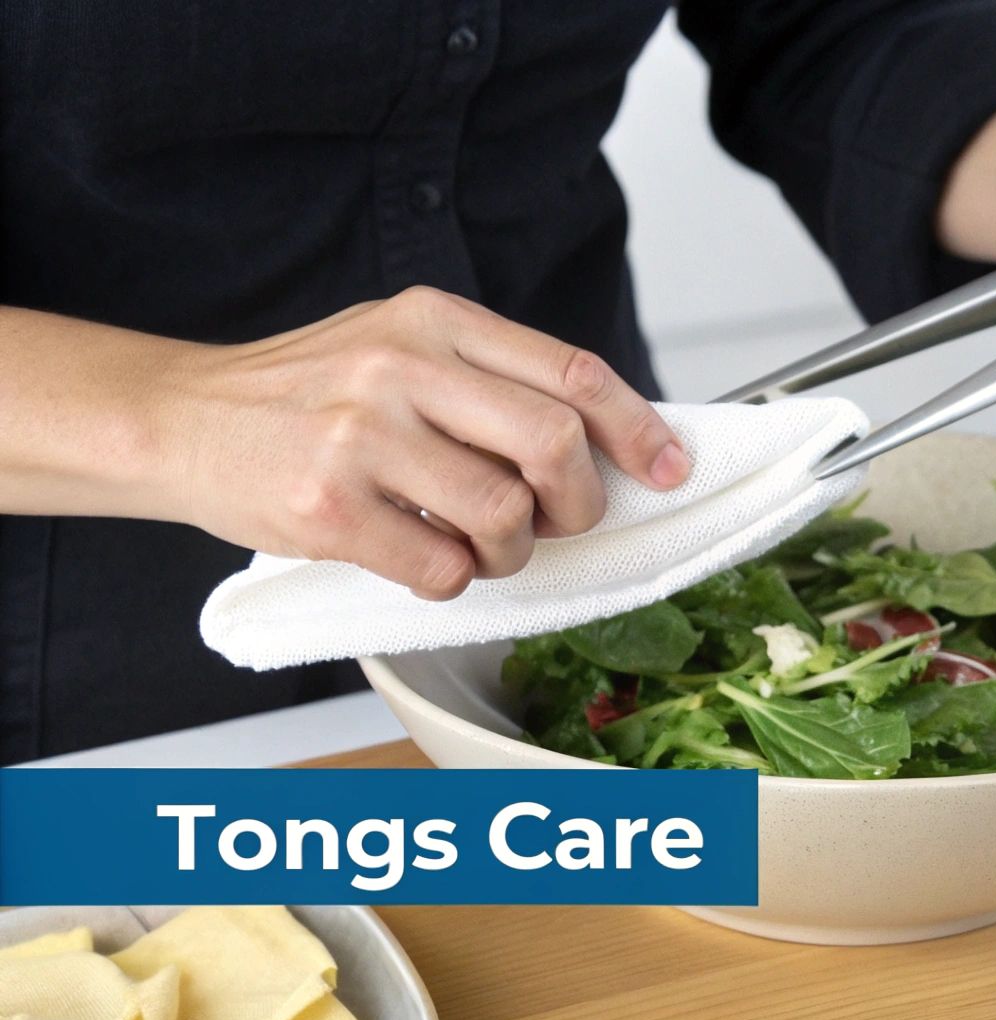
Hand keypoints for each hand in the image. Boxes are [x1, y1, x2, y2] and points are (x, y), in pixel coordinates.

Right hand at [160, 287, 689, 598]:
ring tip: (480, 546)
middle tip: (560, 522)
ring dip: (513, 553)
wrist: (179, 418)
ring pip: (504, 516)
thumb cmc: (305, 392)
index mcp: (437, 320)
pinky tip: (423, 557)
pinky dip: (454, 579)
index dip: (639, 428)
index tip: (671, 467)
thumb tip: (606, 438)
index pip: (573, 373)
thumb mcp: (400, 344)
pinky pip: (441, 567)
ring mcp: (362, 437)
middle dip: (581, 503)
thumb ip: (490, 378)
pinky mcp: (327, 508)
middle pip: (555, 444)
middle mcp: (403, 366)